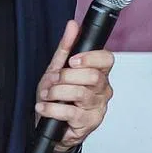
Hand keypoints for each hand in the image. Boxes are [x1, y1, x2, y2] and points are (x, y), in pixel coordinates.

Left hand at [35, 20, 114, 150]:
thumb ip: (66, 48)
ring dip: (56, 92)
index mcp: (99, 74)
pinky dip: (52, 108)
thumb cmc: (58, 98)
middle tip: (53, 81)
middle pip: (93, 76)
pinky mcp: (89, 122)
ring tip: (46, 95)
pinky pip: (71, 112)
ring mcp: (98, 107)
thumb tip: (73, 25)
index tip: (73, 61)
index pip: (107, 60)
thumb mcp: (57, 70)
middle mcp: (102, 90)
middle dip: (66, 77)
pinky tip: (44, 107)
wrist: (52, 127)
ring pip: (81, 93)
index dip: (91, 58)